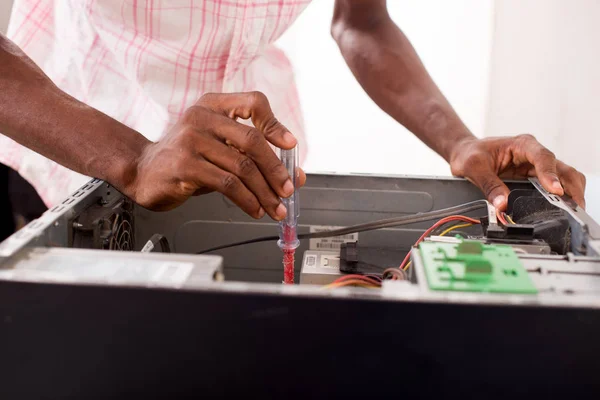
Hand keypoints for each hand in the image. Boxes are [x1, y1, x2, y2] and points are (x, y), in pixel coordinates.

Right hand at [128, 92, 305, 218]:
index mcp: (213, 105)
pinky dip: (247, 199)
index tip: (291, 146)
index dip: (275, 124)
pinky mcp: (185, 165)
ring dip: (264, 191)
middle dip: (276, 169)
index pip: (253, 102)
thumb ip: (251, 154)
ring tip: (275, 206)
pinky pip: (227, 184)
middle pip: (252, 140)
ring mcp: (191, 140)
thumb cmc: (186, 158)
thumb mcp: (218, 146)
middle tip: (287, 189)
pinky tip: (254, 208)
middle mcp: (201, 117)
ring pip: (242, 166)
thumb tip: (294, 174)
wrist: (142, 171)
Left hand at [449, 134, 585, 210]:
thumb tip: (503, 204)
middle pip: (562, 168)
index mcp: (522, 144)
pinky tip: (563, 210)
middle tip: (573, 207)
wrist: (465, 154)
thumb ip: (488, 185)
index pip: (543, 157)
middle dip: (570, 187)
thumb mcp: (474, 167)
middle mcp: (534, 154)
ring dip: (571, 194)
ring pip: (564, 178)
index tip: (555, 190)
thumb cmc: (470, 154)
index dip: (551, 174)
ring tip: (573, 212)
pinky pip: (554, 188)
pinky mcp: (534, 179)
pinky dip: (562, 198)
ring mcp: (536, 167)